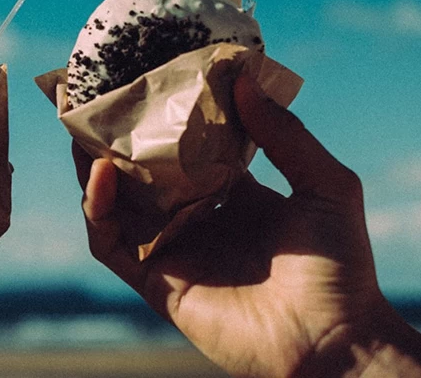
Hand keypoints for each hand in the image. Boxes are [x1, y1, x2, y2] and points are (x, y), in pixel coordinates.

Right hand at [74, 74, 420, 376]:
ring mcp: (172, 248)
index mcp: (230, 193)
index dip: (164, 120)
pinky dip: (97, 209)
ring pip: (115, 204)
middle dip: (116, 140)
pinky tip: (100, 174)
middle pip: (140, 172)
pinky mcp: (154, 280)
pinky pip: (111, 241)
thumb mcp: (324, 183)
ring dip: (93, 168)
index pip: (183, 148)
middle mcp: (194, 217)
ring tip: (81, 130)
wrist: (333, 340)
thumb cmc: (339, 265)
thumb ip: (283, 133)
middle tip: (95, 102)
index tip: (146, 82)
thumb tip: (243, 79)